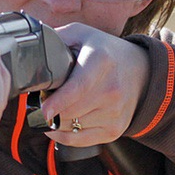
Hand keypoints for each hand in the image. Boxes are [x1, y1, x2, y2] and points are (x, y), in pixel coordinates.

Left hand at [40, 23, 149, 147]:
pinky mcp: (115, 129)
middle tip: (42, 100)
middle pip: (71, 111)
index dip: (57, 102)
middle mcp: (112, 89)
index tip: (42, 109)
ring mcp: (115, 112)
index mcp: (101, 61)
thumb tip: (32, 46)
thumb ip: (57, 37)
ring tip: (54, 108)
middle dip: (50, 109)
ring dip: (56, 121)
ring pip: (71, 127)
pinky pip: (79, 141)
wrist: (141, 72)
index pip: (78, 88)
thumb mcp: (82, 34)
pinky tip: (57, 125)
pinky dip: (63, 135)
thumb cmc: (104, 52)